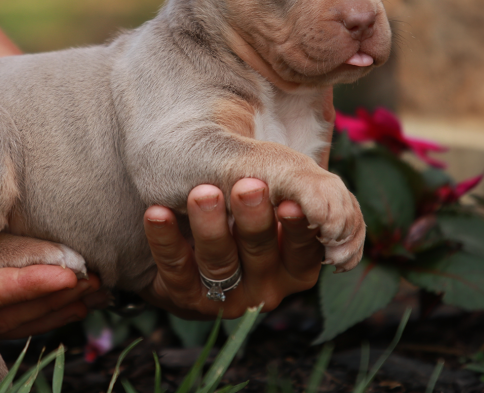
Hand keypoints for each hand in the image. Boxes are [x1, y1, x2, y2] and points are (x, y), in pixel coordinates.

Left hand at [141, 179, 322, 317]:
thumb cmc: (246, 209)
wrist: (192, 232)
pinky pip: (174, 268)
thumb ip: (306, 189)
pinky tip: (157, 212)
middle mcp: (266, 288)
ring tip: (202, 193)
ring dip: (210, 227)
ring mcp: (224, 297)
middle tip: (247, 186)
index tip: (290, 205)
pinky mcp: (184, 297)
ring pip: (218, 263)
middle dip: (253, 220)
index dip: (299, 231)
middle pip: (260, 253)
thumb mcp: (278, 196)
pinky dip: (165, 239)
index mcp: (296, 267)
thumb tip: (326, 190)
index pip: (305, 251)